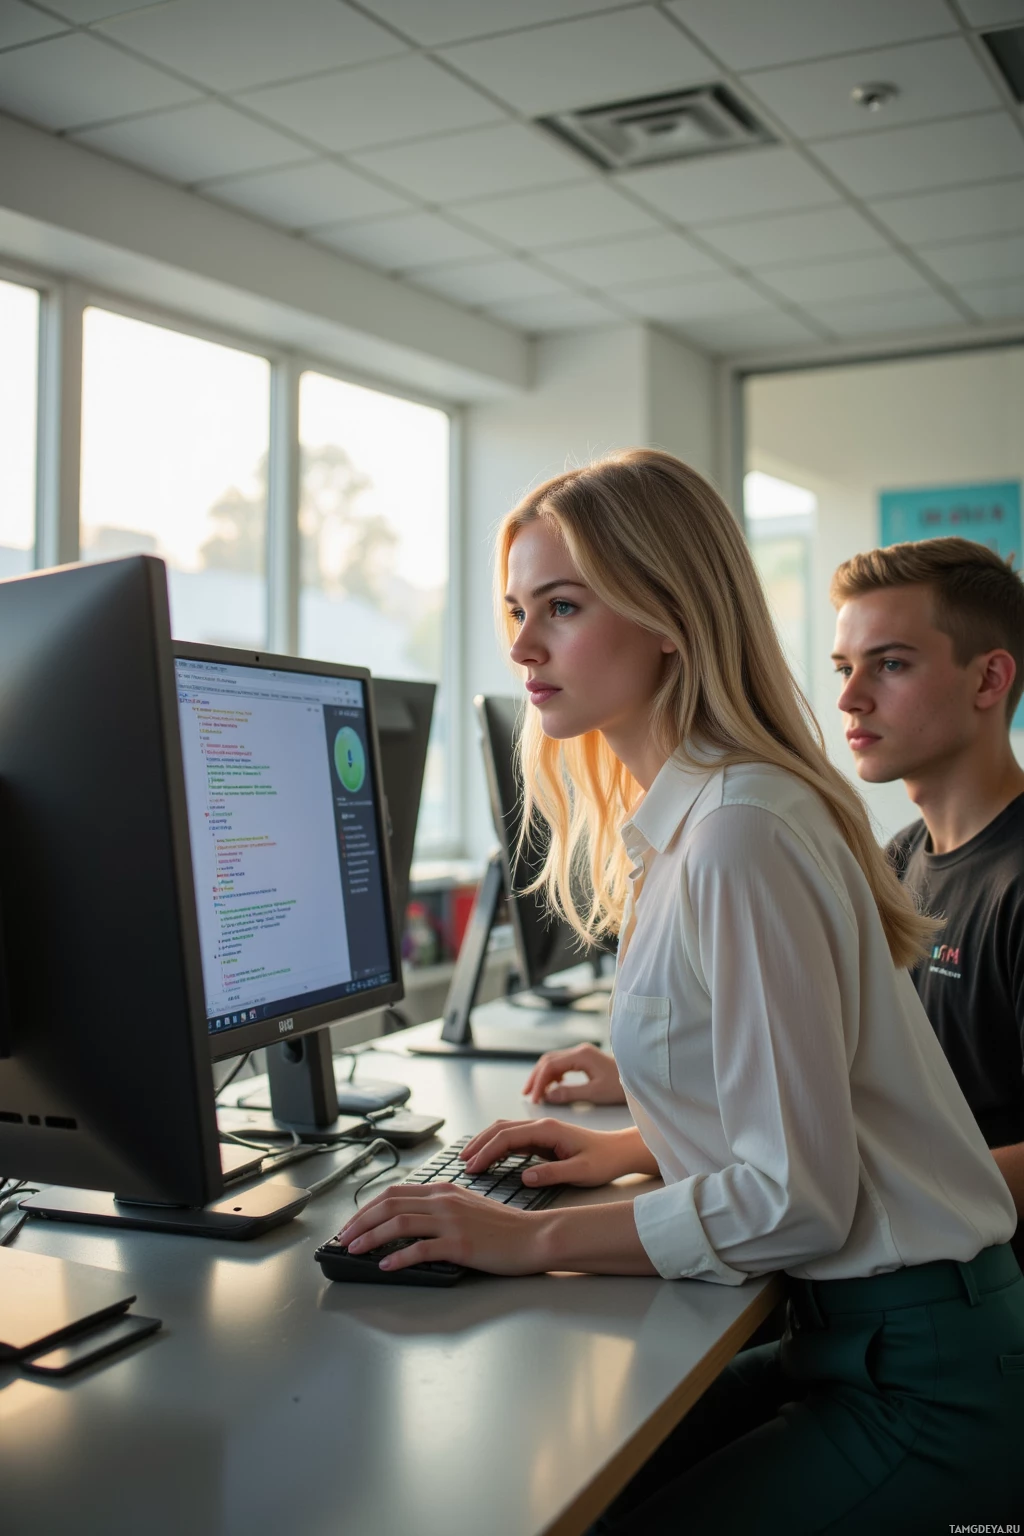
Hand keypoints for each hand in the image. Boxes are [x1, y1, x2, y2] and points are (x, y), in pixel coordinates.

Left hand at [336, 1184, 545, 1275]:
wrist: (532, 1237)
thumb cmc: (501, 1228)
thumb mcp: (466, 1207)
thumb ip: (438, 1208)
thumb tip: (407, 1220)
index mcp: (443, 1190)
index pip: (394, 1193)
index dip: (367, 1208)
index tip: (352, 1224)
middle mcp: (444, 1201)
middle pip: (390, 1204)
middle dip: (360, 1222)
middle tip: (343, 1238)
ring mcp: (452, 1221)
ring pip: (399, 1223)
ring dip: (371, 1237)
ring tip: (354, 1251)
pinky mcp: (460, 1243)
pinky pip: (421, 1249)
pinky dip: (399, 1257)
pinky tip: (386, 1266)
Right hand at [461, 1117, 645, 1186]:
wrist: (621, 1151)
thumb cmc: (605, 1160)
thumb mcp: (582, 1172)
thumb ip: (553, 1173)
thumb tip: (525, 1177)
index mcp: (548, 1130)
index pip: (507, 1137)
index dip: (487, 1152)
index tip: (472, 1167)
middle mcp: (542, 1126)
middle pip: (500, 1129)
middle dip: (479, 1144)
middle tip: (462, 1162)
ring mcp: (542, 1131)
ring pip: (505, 1131)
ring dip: (485, 1143)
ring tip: (469, 1159)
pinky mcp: (543, 1139)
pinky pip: (514, 1140)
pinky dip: (497, 1147)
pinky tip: (490, 1158)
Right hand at [523, 1044, 625, 1105]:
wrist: (643, 1077)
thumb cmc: (623, 1085)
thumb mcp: (596, 1093)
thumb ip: (570, 1093)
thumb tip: (548, 1096)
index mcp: (582, 1055)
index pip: (550, 1065)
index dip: (538, 1082)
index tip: (534, 1098)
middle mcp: (580, 1050)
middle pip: (548, 1060)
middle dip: (536, 1077)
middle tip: (527, 1094)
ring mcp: (582, 1054)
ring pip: (553, 1061)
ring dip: (543, 1076)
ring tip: (536, 1093)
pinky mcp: (585, 1059)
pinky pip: (562, 1064)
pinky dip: (553, 1075)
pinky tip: (553, 1087)